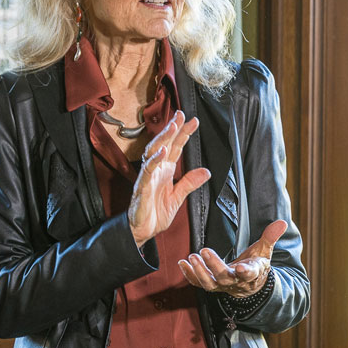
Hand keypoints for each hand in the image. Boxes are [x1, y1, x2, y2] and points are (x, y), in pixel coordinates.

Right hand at [128, 110, 210, 246]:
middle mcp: (155, 171)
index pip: (175, 148)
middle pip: (164, 145)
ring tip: (173, 127)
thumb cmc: (154, 214)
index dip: (183, 134)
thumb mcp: (178, 198)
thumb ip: (189, 183)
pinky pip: (147, 172)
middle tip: (181, 115)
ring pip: (154, 153)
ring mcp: (148, 177)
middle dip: (172, 129)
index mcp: (165, 171)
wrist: (142, 232)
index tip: (193, 121)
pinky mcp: (142, 188)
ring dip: (163, 139)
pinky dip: (154, 161)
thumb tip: (206, 171)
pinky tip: (162, 152)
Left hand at [177, 219, 287, 296]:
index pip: (249, 274)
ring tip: (192, 257)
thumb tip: (283, 222)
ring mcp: (222, 285)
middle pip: (224, 277)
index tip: (240, 267)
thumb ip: (270, 237)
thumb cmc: (255, 264)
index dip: (245, 271)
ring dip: (199, 271)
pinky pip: (198, 283)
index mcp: (251, 273)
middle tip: (204, 251)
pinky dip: (189, 275)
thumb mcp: (264, 251)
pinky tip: (182, 263)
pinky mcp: (211, 285)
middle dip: (214, 265)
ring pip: (209, 283)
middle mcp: (235, 282)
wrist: (249, 285)